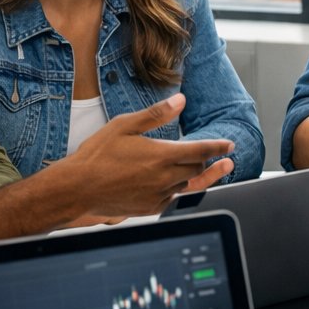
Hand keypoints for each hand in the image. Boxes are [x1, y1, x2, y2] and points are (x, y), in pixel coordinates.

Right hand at [66, 94, 234, 215]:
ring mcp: (158, 195)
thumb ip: (156, 113)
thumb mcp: (124, 125)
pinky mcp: (151, 208)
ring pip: (188, 185)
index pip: (200, 150)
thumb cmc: (98, 155)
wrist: (78, 188)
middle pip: (197, 168)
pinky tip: (175, 184)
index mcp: (161, 155)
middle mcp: (164, 177)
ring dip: (195, 176)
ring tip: (208, 170)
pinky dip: (178, 190)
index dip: (218, 148)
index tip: (230, 146)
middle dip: (207, 160)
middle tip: (217, 156)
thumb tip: (180, 100)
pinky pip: (174, 199)